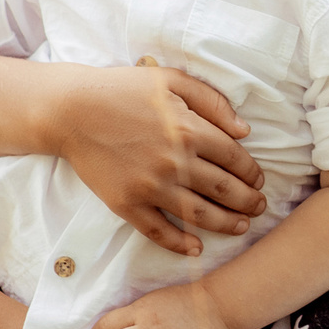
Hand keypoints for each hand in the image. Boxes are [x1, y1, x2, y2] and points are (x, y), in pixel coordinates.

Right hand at [52, 65, 268, 255]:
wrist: (70, 110)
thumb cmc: (121, 89)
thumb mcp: (170, 80)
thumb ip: (212, 101)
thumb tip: (244, 131)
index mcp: (189, 130)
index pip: (235, 159)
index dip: (253, 173)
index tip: (259, 180)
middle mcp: (175, 162)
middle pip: (225, 190)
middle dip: (249, 202)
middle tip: (259, 207)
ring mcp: (150, 187)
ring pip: (200, 215)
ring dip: (227, 224)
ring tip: (241, 226)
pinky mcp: (127, 204)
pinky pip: (158, 231)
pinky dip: (180, 243)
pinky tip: (196, 248)